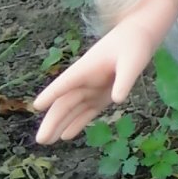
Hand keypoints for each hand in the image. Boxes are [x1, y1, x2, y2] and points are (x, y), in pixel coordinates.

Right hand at [33, 19, 155, 143]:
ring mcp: (92, 88)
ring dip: (60, 125)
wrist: (140, 37)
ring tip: (46, 141)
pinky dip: (76, 123)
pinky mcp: (102, 95)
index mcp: (86, 68)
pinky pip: (86, 112)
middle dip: (52, 120)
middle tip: (41, 140)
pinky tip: (65, 135)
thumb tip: (117, 100)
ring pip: (72, 109)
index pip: (65, 83)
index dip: (51, 94)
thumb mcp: (132, 62)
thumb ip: (124, 80)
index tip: (37, 106)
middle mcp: (85, 80)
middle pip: (64, 102)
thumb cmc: (134, 45)